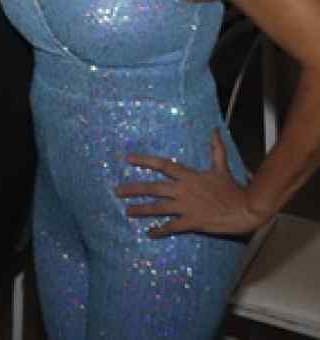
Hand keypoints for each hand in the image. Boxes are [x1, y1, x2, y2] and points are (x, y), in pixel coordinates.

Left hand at [117, 131, 268, 236]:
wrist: (245, 209)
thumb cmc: (232, 188)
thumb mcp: (221, 167)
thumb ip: (216, 149)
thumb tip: (214, 130)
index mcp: (188, 177)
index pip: (163, 165)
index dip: (144, 161)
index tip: (128, 159)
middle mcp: (183, 191)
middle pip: (153, 188)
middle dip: (134, 189)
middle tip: (117, 191)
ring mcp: (186, 207)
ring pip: (158, 208)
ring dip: (141, 210)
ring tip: (127, 211)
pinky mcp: (192, 222)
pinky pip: (171, 227)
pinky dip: (159, 230)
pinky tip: (149, 233)